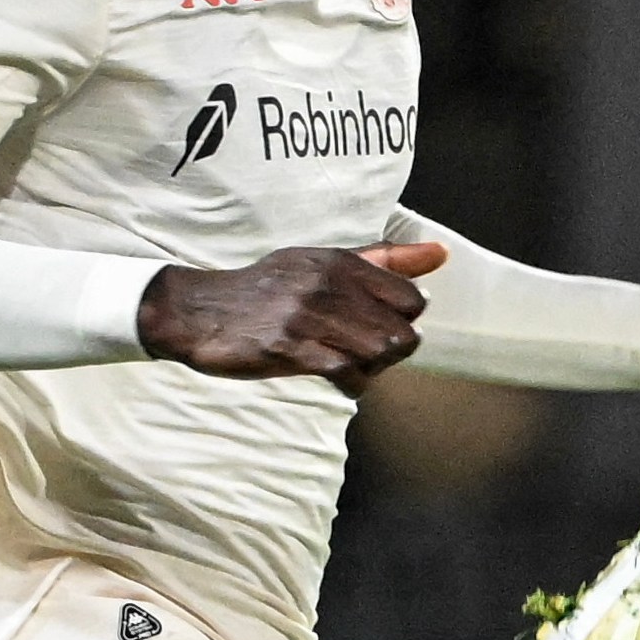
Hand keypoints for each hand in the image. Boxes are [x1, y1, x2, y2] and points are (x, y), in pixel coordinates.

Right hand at [139, 240, 447, 386]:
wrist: (199, 311)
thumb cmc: (268, 289)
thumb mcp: (322, 262)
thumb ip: (383, 261)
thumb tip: (440, 254)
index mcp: (340, 262)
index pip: (411, 299)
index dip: (403, 322)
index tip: (381, 326)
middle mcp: (328, 285)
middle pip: (401, 334)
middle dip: (392, 354)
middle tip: (368, 355)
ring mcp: (308, 317)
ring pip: (378, 354)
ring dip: (372, 371)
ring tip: (353, 367)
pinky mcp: (289, 348)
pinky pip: (345, 373)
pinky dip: (352, 385)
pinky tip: (340, 382)